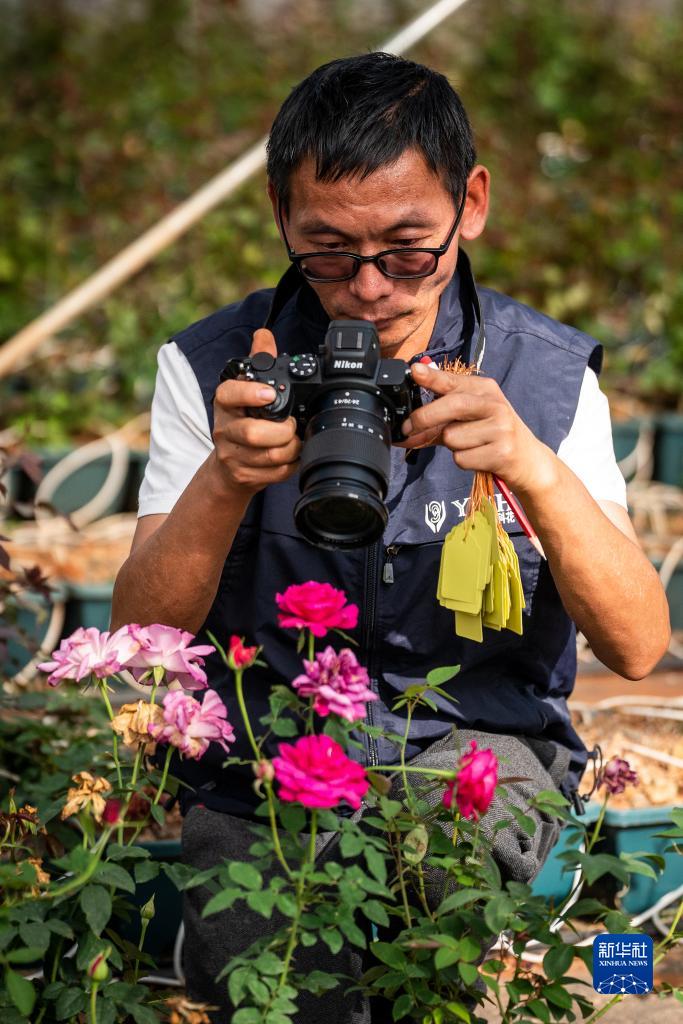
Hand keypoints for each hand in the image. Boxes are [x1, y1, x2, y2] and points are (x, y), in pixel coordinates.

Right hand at [211, 328, 301, 495]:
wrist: (227, 468)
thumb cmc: (241, 422)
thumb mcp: (245, 390)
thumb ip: (258, 361)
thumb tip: (263, 334)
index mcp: (225, 403)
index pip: (229, 394)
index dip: (250, 393)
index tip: (270, 394)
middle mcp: (224, 429)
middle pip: (254, 432)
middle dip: (282, 431)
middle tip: (291, 426)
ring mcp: (231, 455)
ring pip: (269, 456)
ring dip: (291, 449)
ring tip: (295, 441)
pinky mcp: (242, 476)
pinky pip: (274, 473)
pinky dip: (290, 466)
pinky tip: (291, 457)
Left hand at [398, 362, 555, 495]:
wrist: (529, 461)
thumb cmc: (492, 436)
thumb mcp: (470, 419)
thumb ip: (439, 420)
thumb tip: (406, 430)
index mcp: (485, 389)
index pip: (453, 381)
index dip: (432, 377)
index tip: (414, 371)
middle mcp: (495, 405)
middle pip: (452, 405)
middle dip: (424, 418)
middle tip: (408, 428)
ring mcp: (500, 428)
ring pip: (452, 437)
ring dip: (451, 446)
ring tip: (470, 445)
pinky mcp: (500, 453)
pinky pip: (461, 458)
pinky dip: (462, 461)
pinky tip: (478, 457)